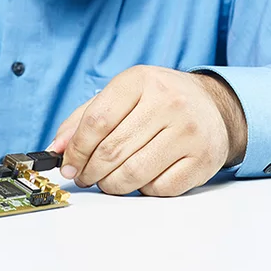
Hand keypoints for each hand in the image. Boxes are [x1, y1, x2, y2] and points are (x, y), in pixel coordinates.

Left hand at [50, 66, 247, 196]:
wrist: (213, 105)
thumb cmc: (159, 100)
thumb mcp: (122, 95)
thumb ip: (84, 118)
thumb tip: (57, 148)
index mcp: (141, 80)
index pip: (97, 120)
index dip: (76, 149)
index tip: (68, 165)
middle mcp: (168, 102)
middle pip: (112, 150)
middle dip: (90, 171)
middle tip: (85, 177)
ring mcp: (188, 132)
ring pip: (133, 174)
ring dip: (111, 185)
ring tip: (108, 181)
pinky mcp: (203, 160)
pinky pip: (158, 189)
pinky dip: (143, 190)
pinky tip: (142, 177)